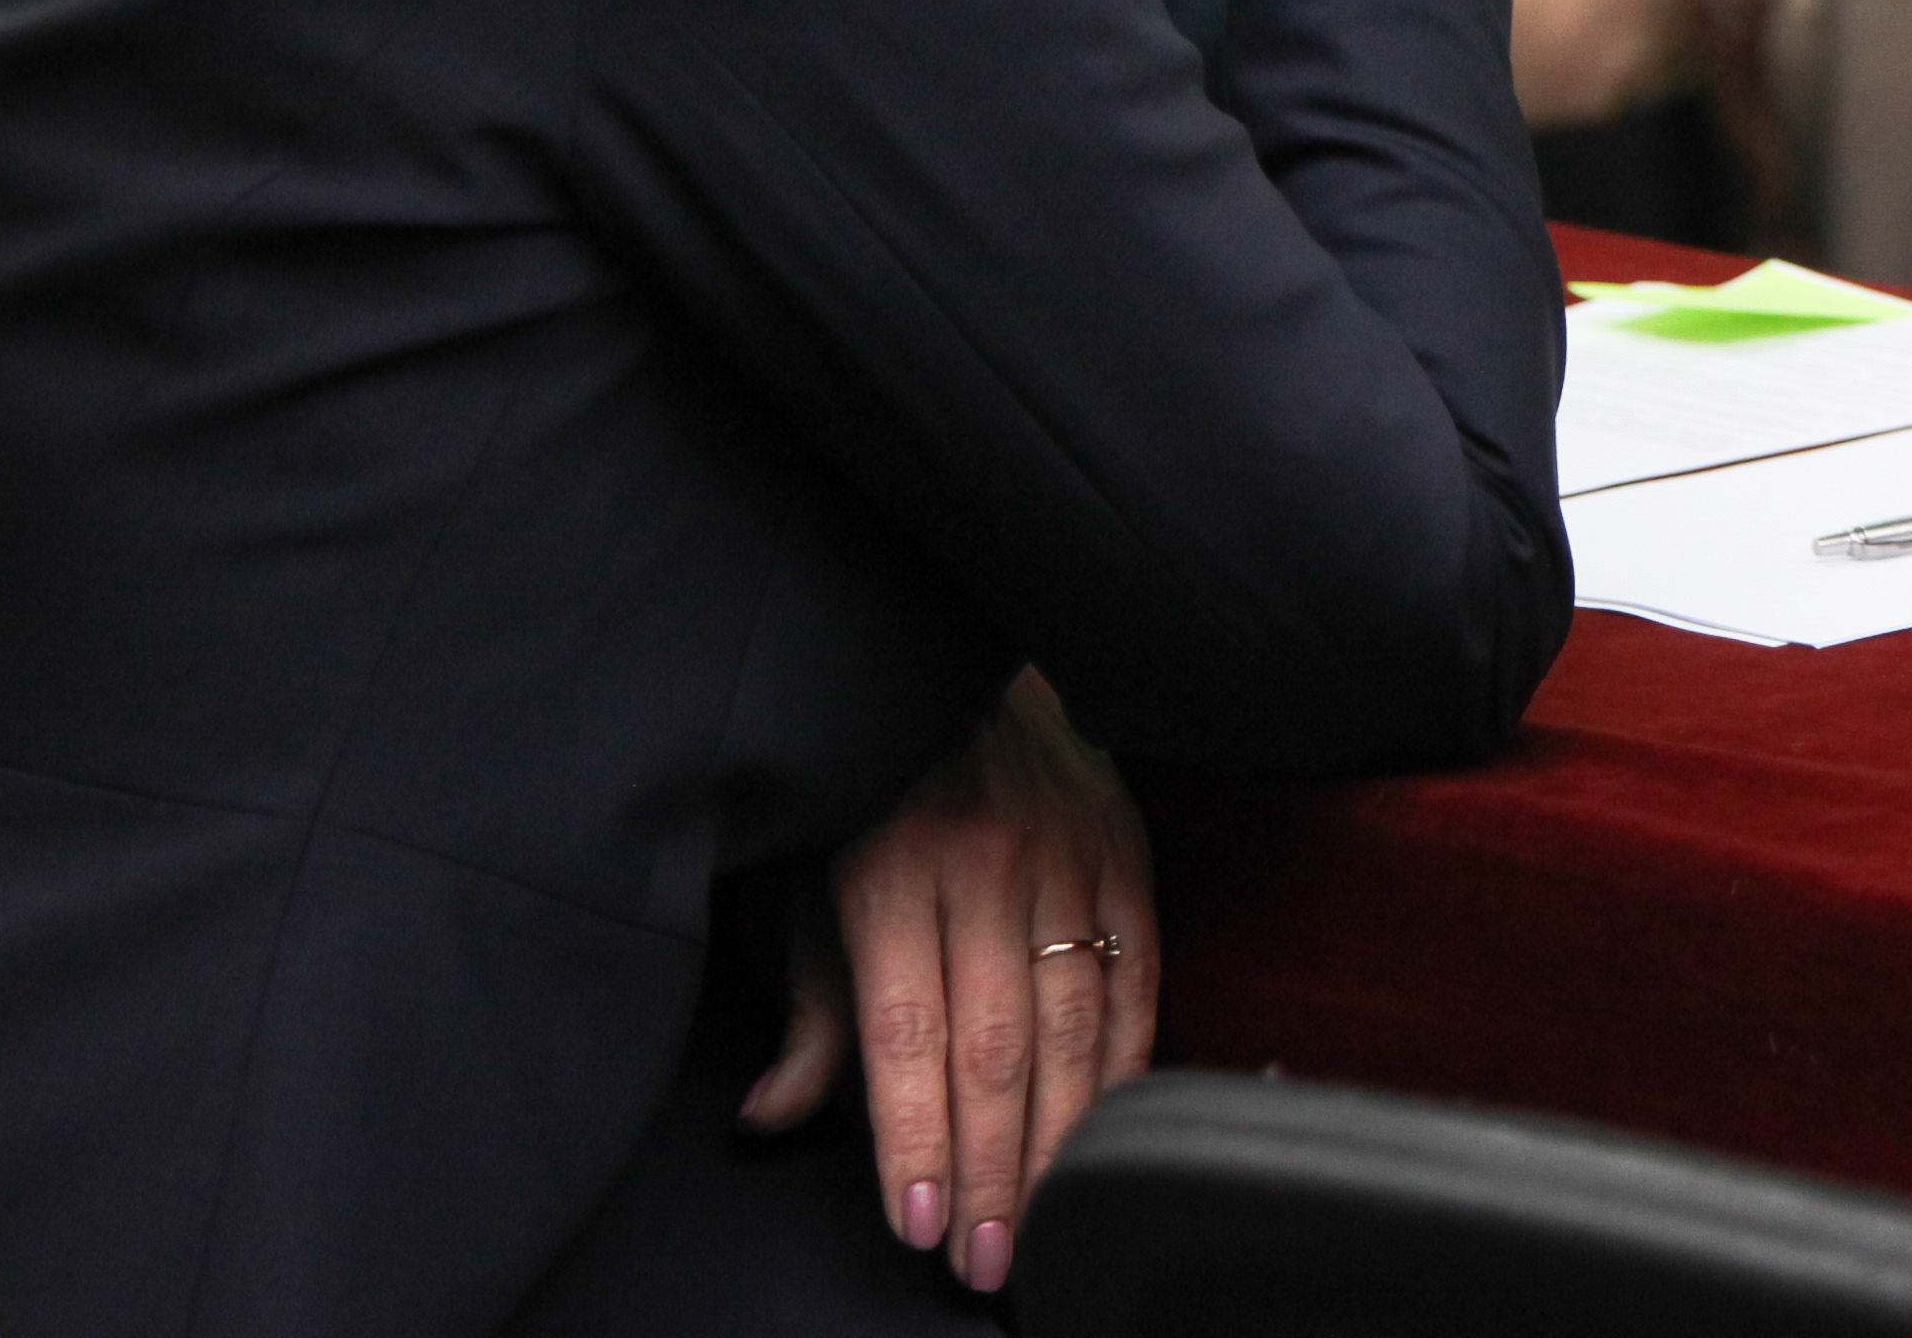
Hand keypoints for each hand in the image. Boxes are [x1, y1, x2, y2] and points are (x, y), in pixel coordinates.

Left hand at [741, 671, 1157, 1301]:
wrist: (947, 650)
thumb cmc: (865, 781)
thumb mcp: (804, 877)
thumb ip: (809, 1004)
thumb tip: (773, 1114)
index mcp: (891, 871)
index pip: (909, 1037)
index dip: (917, 1141)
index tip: (919, 1227)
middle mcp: (986, 863)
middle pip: (998, 1047)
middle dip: (992, 1169)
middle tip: (987, 1260)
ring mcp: (1067, 852)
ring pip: (1077, 1022)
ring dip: (1062, 1136)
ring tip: (1042, 1219)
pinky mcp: (1123, 846)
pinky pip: (1138, 971)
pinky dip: (1130, 1059)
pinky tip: (1108, 1125)